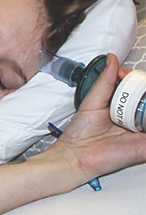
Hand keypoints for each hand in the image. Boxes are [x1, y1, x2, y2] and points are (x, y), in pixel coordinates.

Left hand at [52, 54, 145, 179]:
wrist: (76, 155)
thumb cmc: (80, 132)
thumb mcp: (93, 101)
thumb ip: (105, 81)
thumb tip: (112, 59)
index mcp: (124, 108)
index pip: (141, 91)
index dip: (139, 80)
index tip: (127, 74)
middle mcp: (136, 120)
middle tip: (141, 86)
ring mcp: (142, 133)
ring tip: (144, 102)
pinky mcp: (145, 147)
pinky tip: (144, 121)